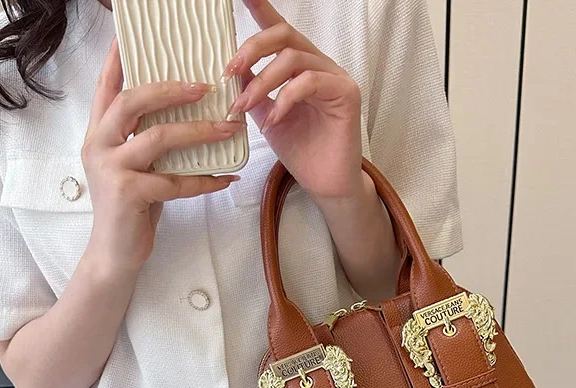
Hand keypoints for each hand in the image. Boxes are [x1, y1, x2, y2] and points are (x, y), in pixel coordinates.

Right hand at [83, 40, 245, 270]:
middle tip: (205, 87)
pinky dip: (204, 181)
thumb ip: (147, 141)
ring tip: (228, 129)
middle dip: (172, 90)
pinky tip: (225, 178)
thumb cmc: (131, 209)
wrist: (115, 254)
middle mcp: (98, 145)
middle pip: (133, 102)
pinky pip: (175, 181)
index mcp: (99, 134)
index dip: (120, 60)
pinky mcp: (128, 194)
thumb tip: (189, 116)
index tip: (133, 36)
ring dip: (199, 132)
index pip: (107, 88)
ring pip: (159, 138)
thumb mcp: (136, 168)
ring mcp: (111, 169)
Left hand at [222, 0, 363, 201]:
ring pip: (294, 58)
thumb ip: (255, 92)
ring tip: (244, 106)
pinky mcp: (345, 93)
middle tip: (229, 70)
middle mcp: (319, 66)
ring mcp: (334, 77)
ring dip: (262, 81)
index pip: (278, 32)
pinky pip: (310, 82)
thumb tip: (233, 73)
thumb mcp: (268, 117)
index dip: (261, 9)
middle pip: (284, 35)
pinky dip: (285, 99)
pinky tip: (274, 120)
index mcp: (300, 68)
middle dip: (252, 48)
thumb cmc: (302, 152)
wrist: (325, 183)